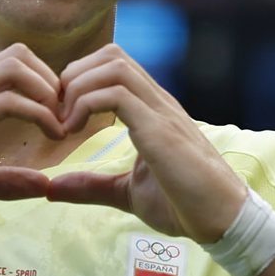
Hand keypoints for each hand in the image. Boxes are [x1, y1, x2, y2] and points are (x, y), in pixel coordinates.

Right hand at [0, 42, 65, 217]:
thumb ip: (1, 181)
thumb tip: (42, 186)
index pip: (10, 65)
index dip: (43, 84)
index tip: (58, 119)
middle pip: (17, 54)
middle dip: (52, 82)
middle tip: (64, 119)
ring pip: (15, 67)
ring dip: (48, 92)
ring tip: (59, 126)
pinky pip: (7, 102)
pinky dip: (39, 114)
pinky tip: (51, 137)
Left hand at [44, 45, 246, 241]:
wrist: (223, 221)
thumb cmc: (184, 205)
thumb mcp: (126, 193)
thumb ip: (91, 186)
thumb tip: (52, 188)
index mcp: (151, 110)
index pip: (113, 65)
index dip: (78, 81)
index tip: (60, 116)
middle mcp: (157, 102)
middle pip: (111, 55)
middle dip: (73, 76)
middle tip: (57, 116)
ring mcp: (161, 112)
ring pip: (113, 65)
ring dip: (77, 88)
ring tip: (65, 125)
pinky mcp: (160, 130)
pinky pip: (116, 95)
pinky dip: (84, 105)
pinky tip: (74, 133)